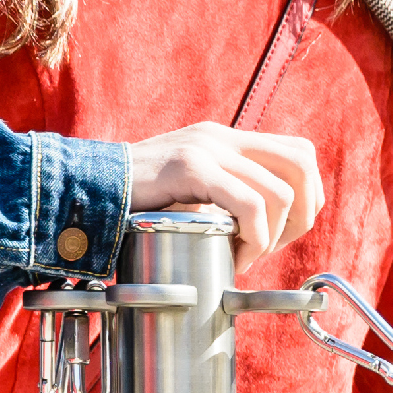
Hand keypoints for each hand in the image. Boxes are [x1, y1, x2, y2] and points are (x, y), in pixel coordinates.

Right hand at [127, 122, 323, 277]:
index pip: (300, 155)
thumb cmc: (140, 202)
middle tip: (271, 245)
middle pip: (302, 165)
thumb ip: (230, 195)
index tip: (280, 233)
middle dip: (302, 217)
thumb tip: (276, 227)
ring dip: (273, 236)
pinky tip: (235, 255)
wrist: (86, 188)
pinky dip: (254, 240)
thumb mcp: (195, 193)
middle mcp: (221, 137)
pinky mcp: (190, 168)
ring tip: (246, 253)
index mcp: (228, 140)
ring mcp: (206, 149)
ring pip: (281, 192)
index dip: (306, 200)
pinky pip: (249, 205)